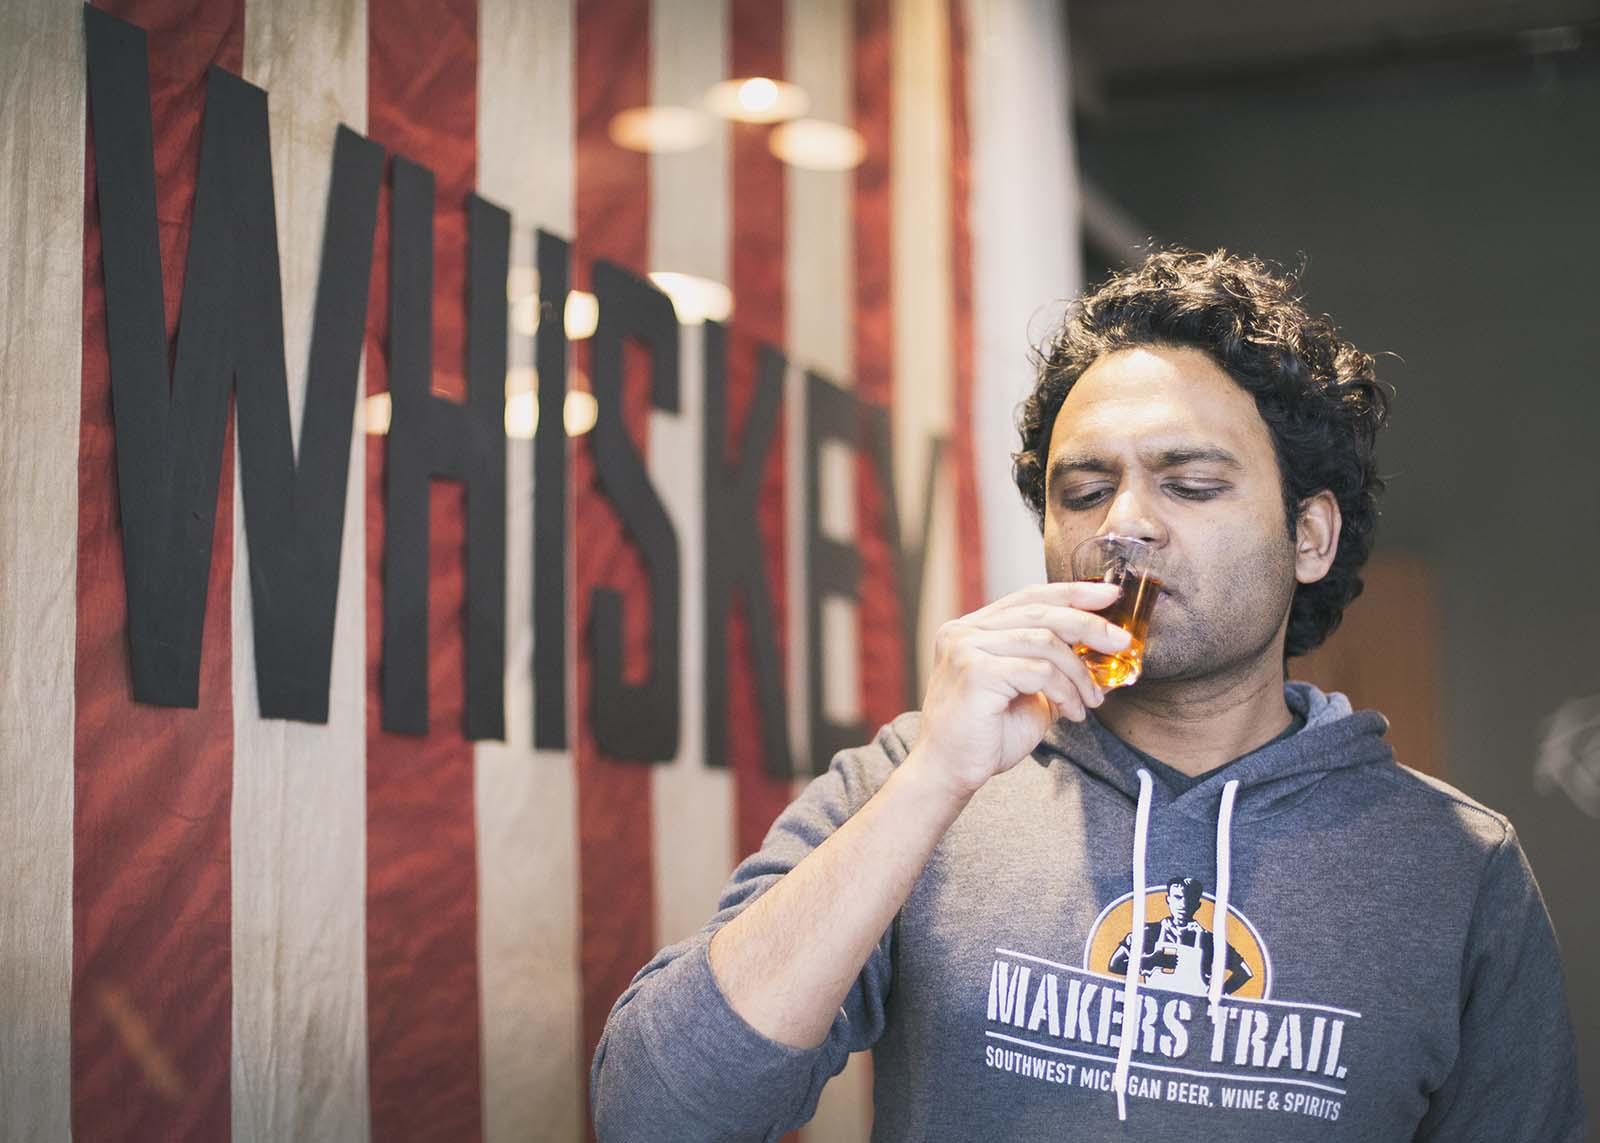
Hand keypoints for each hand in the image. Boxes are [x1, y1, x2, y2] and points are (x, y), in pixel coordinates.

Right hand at [908, 581, 1132, 800]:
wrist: (950, 773)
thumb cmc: (986, 736)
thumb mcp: (1029, 693)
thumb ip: (1054, 667)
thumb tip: (1102, 650)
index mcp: (972, 629)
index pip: (1028, 597)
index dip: (1071, 592)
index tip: (1109, 595)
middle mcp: (963, 632)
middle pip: (1040, 612)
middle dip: (1088, 625)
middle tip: (1121, 643)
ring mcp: (965, 649)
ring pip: (1044, 641)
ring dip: (1078, 673)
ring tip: (1090, 700)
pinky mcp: (975, 673)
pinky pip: (1037, 670)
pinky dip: (1064, 691)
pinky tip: (1071, 712)